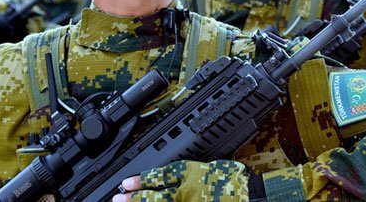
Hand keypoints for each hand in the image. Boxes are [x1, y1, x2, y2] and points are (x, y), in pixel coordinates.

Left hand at [115, 159, 248, 201]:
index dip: (142, 180)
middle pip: (154, 197)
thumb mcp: (213, 166)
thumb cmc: (234, 180)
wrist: (248, 196)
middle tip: (118, 199)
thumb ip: (193, 171)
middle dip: (134, 198)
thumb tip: (177, 174)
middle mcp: (184, 193)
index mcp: (190, 175)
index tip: (126, 182)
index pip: (160, 177)